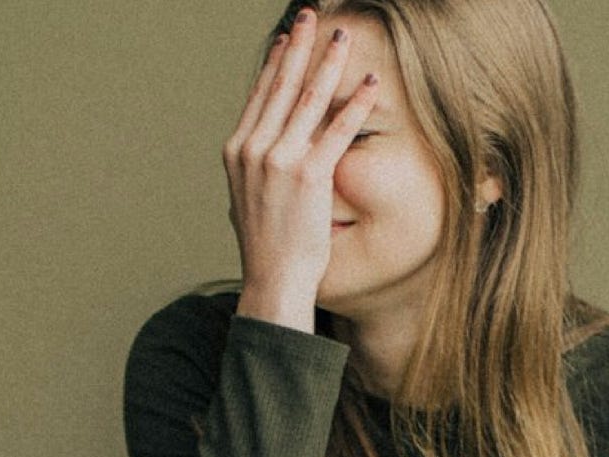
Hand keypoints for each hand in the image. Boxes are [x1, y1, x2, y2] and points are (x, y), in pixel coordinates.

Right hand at [222, 8, 380, 332]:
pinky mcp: (309, 176)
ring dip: (329, 63)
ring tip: (343, 37)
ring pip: (308, 99)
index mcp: (238, 150)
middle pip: (281, 85)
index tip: (287, 38)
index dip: (276, 63)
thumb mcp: (249, 195)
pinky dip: (356, 103)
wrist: (272, 279)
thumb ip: (257, 165)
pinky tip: (370, 82)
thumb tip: (265, 148)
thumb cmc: (268, 243)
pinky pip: (338, 130)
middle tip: (311, 16)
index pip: (260, 94)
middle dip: (299, 46)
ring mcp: (279, 160)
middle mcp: (254, 149)